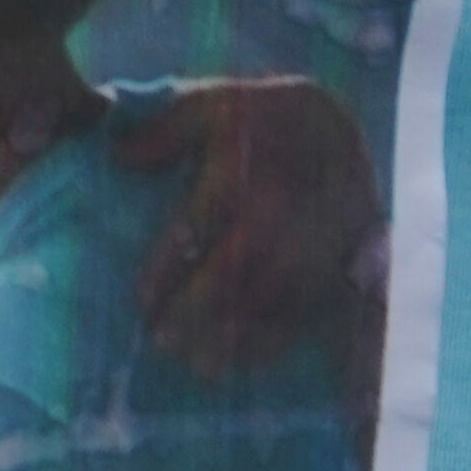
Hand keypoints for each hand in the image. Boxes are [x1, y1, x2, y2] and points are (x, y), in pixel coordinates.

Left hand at [118, 79, 387, 399]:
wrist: (332, 124)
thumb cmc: (255, 118)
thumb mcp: (211, 104)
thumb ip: (166, 128)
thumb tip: (122, 156)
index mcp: (251, 166)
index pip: (202, 223)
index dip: (171, 267)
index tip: (142, 303)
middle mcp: (291, 203)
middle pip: (244, 265)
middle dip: (203, 308)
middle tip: (165, 343)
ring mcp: (326, 232)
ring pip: (284, 292)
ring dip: (243, 332)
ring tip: (202, 366)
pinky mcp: (349, 254)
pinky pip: (322, 301)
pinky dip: (286, 334)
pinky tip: (250, 359)